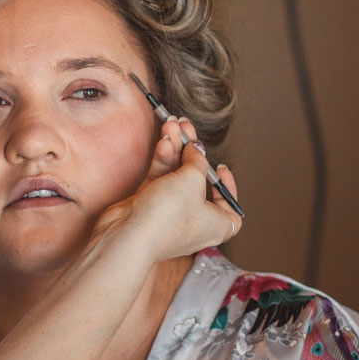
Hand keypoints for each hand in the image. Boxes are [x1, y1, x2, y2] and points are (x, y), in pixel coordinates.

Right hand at [96, 116, 241, 261]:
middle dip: (193, 153)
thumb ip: (198, 160)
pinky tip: (163, 139)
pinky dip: (163, 159)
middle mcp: (195, 221)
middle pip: (199, 182)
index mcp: (216, 225)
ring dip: (175, 150)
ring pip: (177, 176)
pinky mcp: (150, 206)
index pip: (230, 207)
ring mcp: (171, 213)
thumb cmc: (168, 216)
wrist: (128, 234)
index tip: (220, 167)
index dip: (227, 187)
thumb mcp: (193, 180)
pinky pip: (161, 178)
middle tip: (189, 130)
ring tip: (173, 125)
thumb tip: (197, 148)